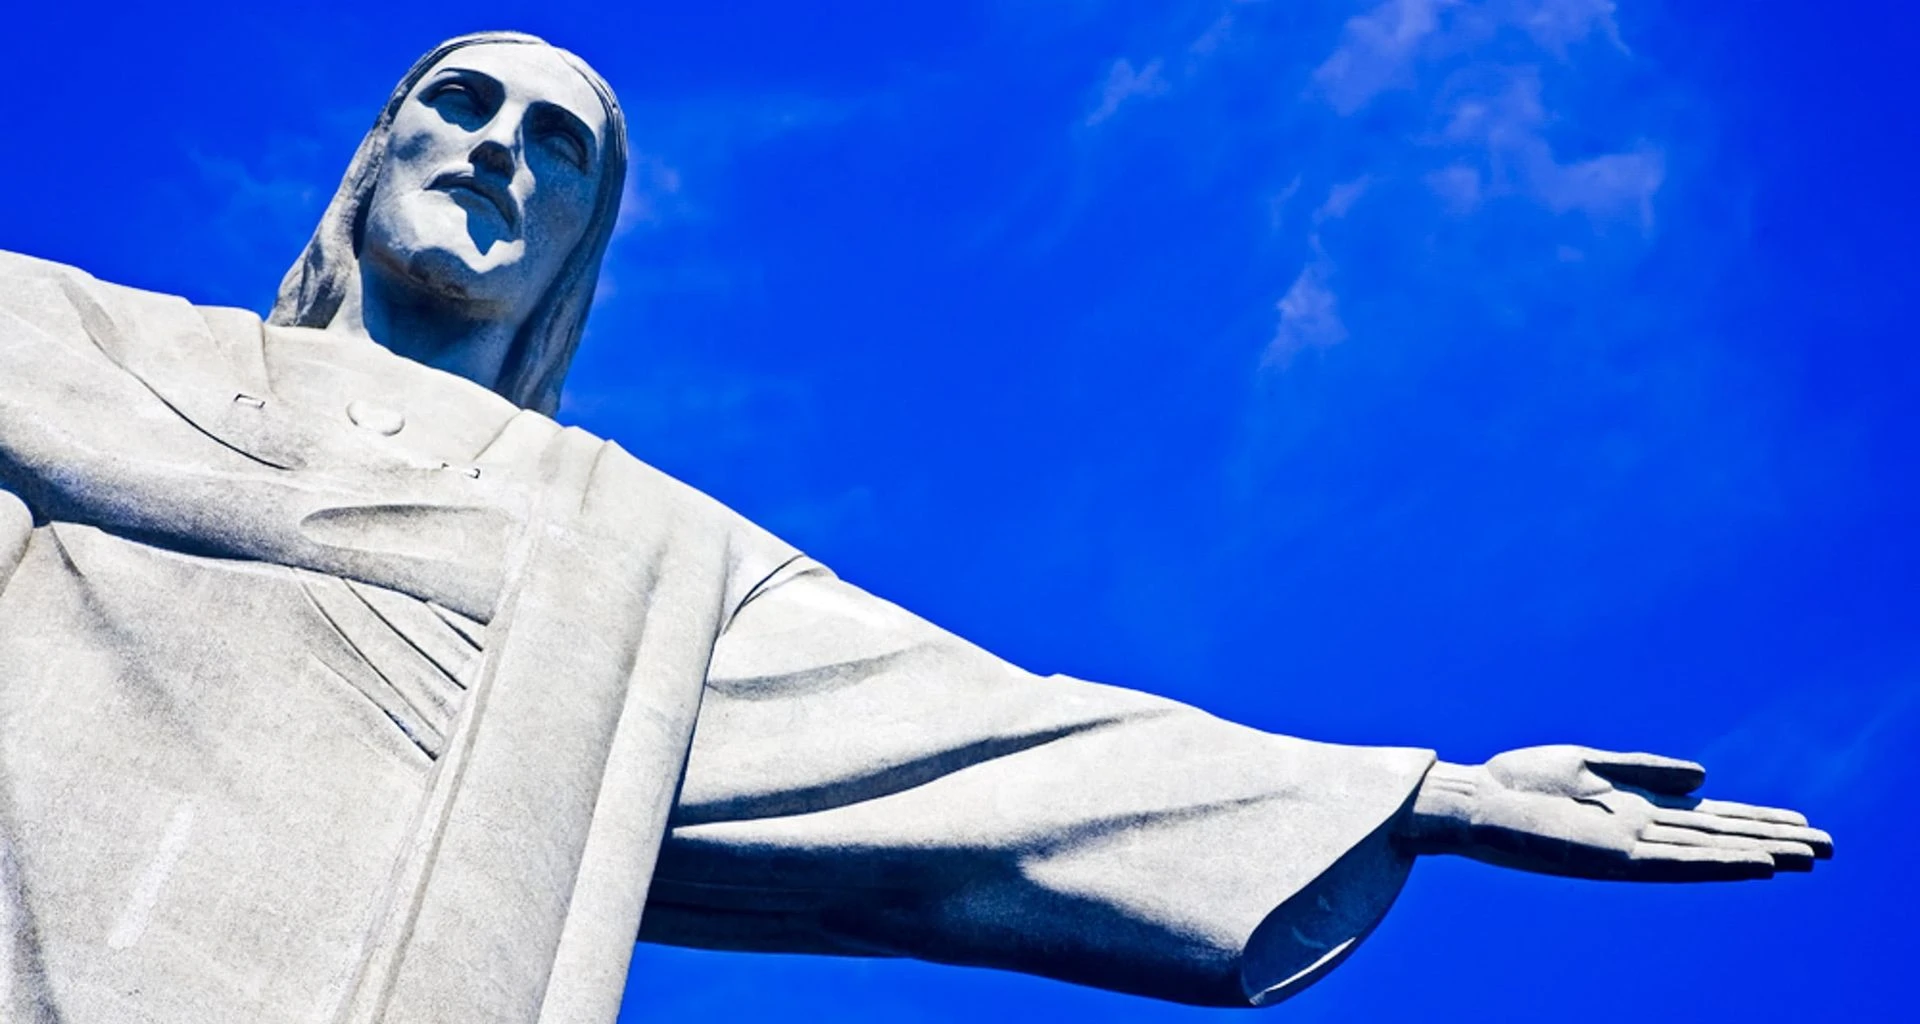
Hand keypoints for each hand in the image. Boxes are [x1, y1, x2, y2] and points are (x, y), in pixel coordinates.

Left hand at [1401, 745, 1832, 880]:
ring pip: (1708, 852)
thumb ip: (1647, 771)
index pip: (1709, 816)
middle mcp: (1641, 832)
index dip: (1756, 819)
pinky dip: (1717, 863)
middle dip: (1772, 840)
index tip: (1804, 823)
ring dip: (1758, 854)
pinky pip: (1676, 862)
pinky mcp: (1613, 858)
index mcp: (1637, 809)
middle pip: (1720, 836)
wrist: (1474, 802)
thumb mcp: (1591, 765)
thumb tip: (1707, 776)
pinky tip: (1755, 863)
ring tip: (1808, 857)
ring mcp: (1630, 846)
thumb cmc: (1521, 784)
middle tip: (1830, 848)